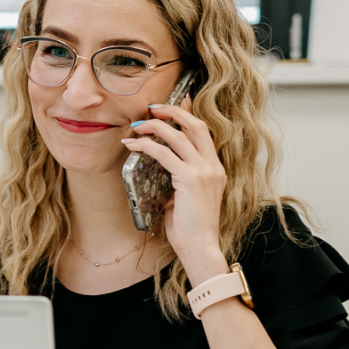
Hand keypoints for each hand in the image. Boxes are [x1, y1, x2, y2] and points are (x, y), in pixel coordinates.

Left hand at [121, 99, 227, 277]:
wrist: (200, 248)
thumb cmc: (191, 228)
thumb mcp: (186, 198)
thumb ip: (178, 180)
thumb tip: (160, 169)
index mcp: (215, 169)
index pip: (203, 132)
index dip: (190, 114)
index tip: (179, 100)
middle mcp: (212, 166)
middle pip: (195, 125)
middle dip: (173, 111)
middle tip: (153, 108)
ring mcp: (203, 171)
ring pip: (177, 135)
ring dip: (154, 126)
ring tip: (136, 126)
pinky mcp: (189, 179)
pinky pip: (164, 154)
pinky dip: (146, 145)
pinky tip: (133, 145)